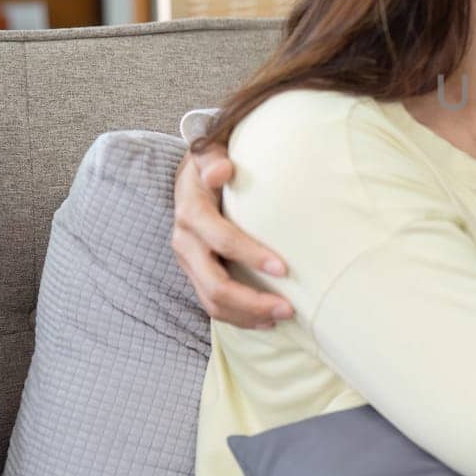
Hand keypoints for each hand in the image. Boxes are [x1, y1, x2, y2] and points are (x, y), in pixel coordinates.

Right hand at [171, 143, 294, 328]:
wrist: (189, 179)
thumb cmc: (210, 164)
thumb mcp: (208, 154)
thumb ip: (212, 159)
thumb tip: (222, 170)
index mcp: (191, 214)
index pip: (222, 241)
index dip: (251, 256)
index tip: (284, 268)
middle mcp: (185, 243)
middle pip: (215, 284)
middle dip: (251, 301)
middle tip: (289, 308)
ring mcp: (188, 263)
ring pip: (212, 302)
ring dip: (247, 315)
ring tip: (282, 317)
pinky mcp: (195, 274)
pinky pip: (213, 304)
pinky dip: (239, 316)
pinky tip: (266, 320)